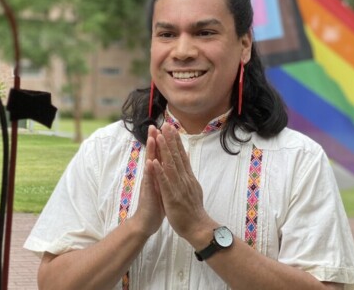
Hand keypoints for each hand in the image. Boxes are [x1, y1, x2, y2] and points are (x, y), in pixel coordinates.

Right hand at [130, 125, 164, 235]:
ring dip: (151, 150)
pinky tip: (150, 161)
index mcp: (158, 173)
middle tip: (154, 125)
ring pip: (150, 163)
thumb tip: (171, 163)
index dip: (164, 141)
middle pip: (153, 154)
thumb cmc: (156, 204)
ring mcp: (149, 182)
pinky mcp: (148, 192)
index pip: (161, 154)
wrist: (147, 221)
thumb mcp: (164, 186)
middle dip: (154, 139)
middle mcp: (152, 175)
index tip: (166, 128)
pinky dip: (150, 171)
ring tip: (152, 136)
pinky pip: (149, 180)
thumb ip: (165, 174)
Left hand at [152, 123, 212, 239]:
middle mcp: (184, 179)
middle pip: (177, 156)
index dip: (176, 141)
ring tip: (160, 137)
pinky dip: (159, 172)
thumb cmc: (193, 209)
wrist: (198, 227)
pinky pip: (164, 183)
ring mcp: (179, 187)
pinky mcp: (172, 197)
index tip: (172, 128)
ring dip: (165, 151)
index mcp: (188, 177)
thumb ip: (189, 173)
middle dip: (171, 140)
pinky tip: (155, 162)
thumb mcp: (193, 187)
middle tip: (166, 125)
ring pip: (171, 166)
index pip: (182, 155)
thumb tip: (187, 160)